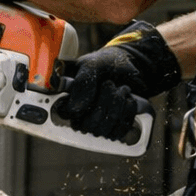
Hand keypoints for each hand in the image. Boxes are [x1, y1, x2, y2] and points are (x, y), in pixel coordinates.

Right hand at [62, 21, 182, 139]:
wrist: (130, 65)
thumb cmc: (106, 63)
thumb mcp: (92, 65)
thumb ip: (82, 83)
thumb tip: (74, 109)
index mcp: (67, 96)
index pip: (65, 113)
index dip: (79, 106)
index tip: (95, 89)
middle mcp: (78, 113)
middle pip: (87, 125)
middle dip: (104, 102)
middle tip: (111, 84)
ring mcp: (95, 122)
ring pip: (103, 130)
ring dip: (117, 106)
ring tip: (122, 89)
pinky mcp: (112, 127)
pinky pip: (118, 132)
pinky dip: (127, 113)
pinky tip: (128, 99)